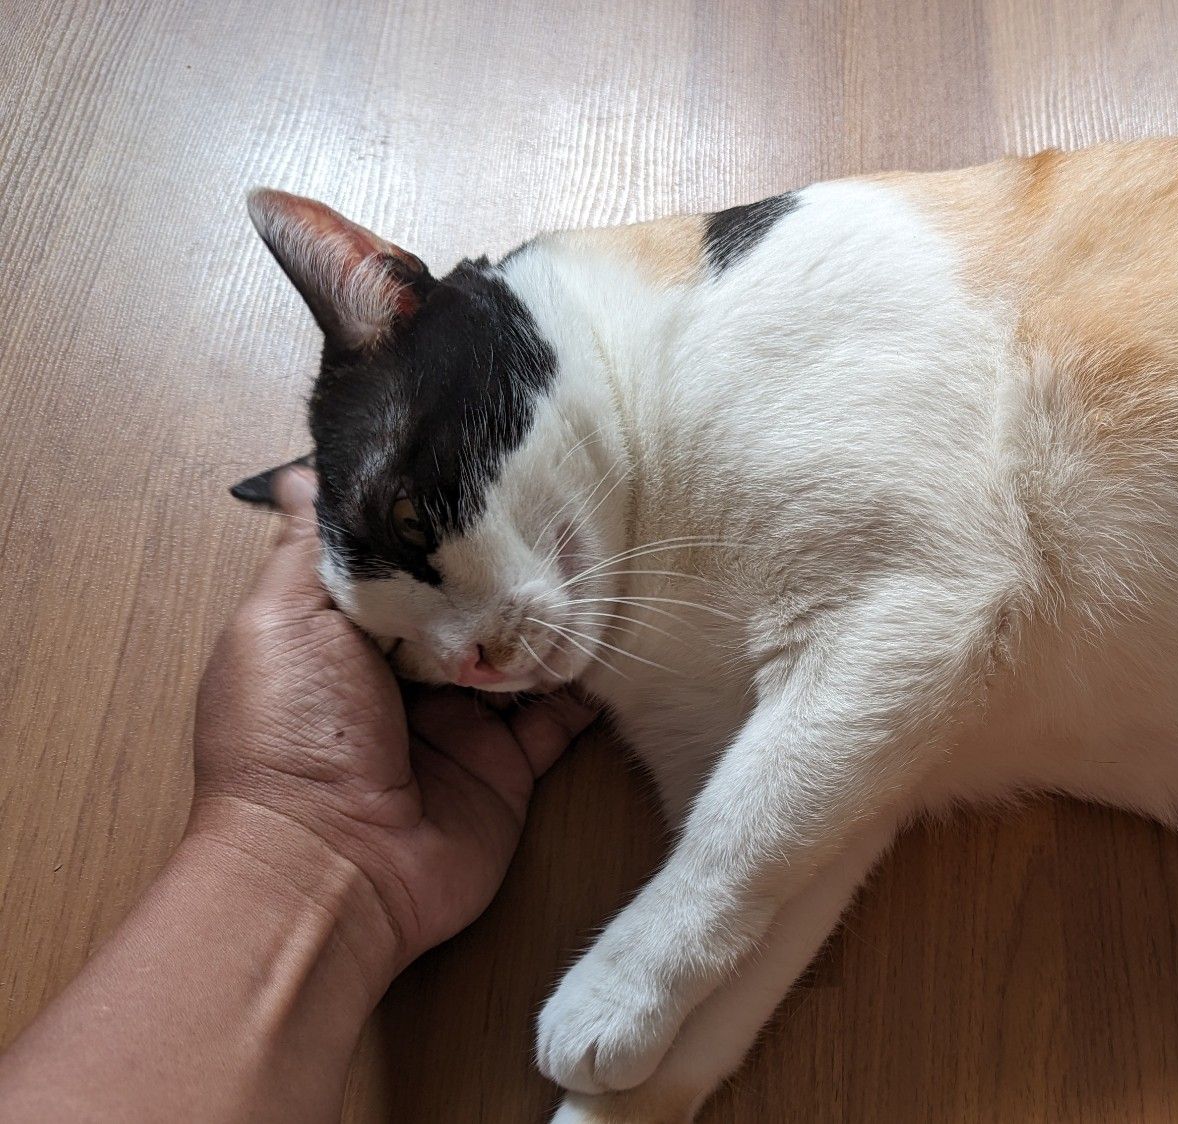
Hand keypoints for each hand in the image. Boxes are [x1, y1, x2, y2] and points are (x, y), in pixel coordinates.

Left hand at [190, 467, 598, 977]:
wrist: (330, 871)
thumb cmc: (290, 738)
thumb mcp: (281, 621)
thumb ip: (306, 549)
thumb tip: (300, 472)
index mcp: (340, 635)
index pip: (397, 560)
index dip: (435, 521)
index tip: (483, 463)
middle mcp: (403, 675)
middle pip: (468, 602)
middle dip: (505, 564)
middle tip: (562, 502)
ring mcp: (461, 722)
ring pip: (521, 651)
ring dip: (553, 617)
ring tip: (601, 558)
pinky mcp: (508, 767)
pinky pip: (561, 717)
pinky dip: (586, 683)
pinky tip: (615, 636)